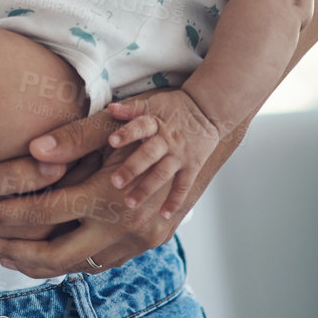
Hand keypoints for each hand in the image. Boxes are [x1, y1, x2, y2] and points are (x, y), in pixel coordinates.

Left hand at [0, 100, 194, 276]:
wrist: (207, 129)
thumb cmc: (155, 118)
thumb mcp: (112, 123)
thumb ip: (72, 139)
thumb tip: (33, 151)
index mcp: (109, 196)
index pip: (43, 214)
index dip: (4, 216)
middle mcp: (125, 226)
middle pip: (56, 257)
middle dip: (16, 253)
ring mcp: (141, 238)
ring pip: (80, 266)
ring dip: (42, 262)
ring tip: (9, 251)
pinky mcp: (150, 241)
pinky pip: (103, 261)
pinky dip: (73, 260)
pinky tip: (50, 252)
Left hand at [101, 90, 220, 218]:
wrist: (207, 110)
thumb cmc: (174, 108)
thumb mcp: (153, 103)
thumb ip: (131, 109)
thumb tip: (110, 108)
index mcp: (155, 122)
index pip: (140, 126)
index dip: (126, 133)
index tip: (111, 141)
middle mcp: (167, 140)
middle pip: (149, 155)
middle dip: (132, 169)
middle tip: (116, 182)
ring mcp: (180, 155)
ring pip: (162, 174)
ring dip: (146, 189)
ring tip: (130, 203)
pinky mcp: (192, 166)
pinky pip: (183, 186)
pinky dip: (175, 201)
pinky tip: (164, 215)